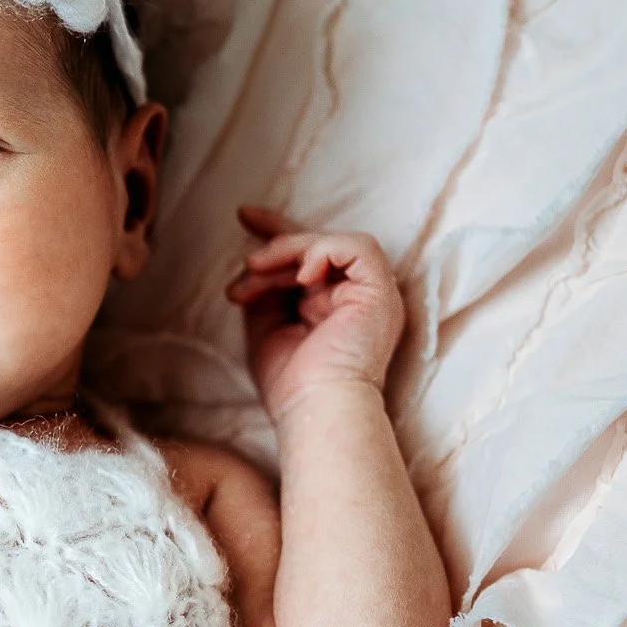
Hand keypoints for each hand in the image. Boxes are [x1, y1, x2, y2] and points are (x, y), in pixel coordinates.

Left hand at [226, 208, 405, 422]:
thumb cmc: (292, 383)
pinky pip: (358, 247)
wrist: (317, 409)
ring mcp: (373, 294)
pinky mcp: (381, 293)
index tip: (244, 217)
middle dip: (274, 246)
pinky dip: (323, 252)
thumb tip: (254, 261)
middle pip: (316, 248)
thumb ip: (266, 291)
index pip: (309, 257)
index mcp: (334, 307)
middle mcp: (357, 297)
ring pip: (332, 243)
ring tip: (256, 271)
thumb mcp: (266, 326)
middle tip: (245, 265)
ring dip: (288, 251)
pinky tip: (301, 277)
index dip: (278, 232)